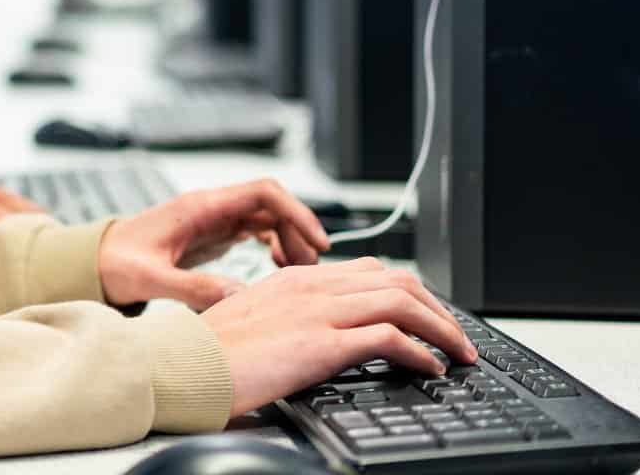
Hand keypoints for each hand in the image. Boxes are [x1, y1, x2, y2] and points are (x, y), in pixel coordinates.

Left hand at [96, 179, 329, 309]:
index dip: (296, 212)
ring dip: (289, 239)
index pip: (263, 192)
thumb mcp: (150, 279)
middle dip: (299, 230)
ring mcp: (213, 219)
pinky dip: (275, 244)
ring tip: (298, 270)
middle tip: (312, 267)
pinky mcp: (213, 233)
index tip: (317, 241)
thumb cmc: (116, 264)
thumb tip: (235, 297)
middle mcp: (211, 207)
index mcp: (200, 207)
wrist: (95, 262)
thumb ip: (190, 288)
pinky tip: (278, 266)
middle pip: (272, 204)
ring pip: (267, 217)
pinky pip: (256, 229)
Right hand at [202, 258, 479, 416]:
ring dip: (441, 328)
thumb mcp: (255, 324)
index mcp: (294, 279)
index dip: (410, 293)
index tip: (428, 317)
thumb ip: (289, 318)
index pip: (371, 271)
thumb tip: (319, 335)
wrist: (180, 365)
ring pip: (402, 302)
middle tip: (457, 337)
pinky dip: (420, 351)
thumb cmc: (208, 355)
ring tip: (459, 353)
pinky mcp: (319, 342)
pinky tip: (431, 368)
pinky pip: (388, 337)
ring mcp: (316, 311)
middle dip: (438, 309)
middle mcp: (310, 286)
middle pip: (397, 281)